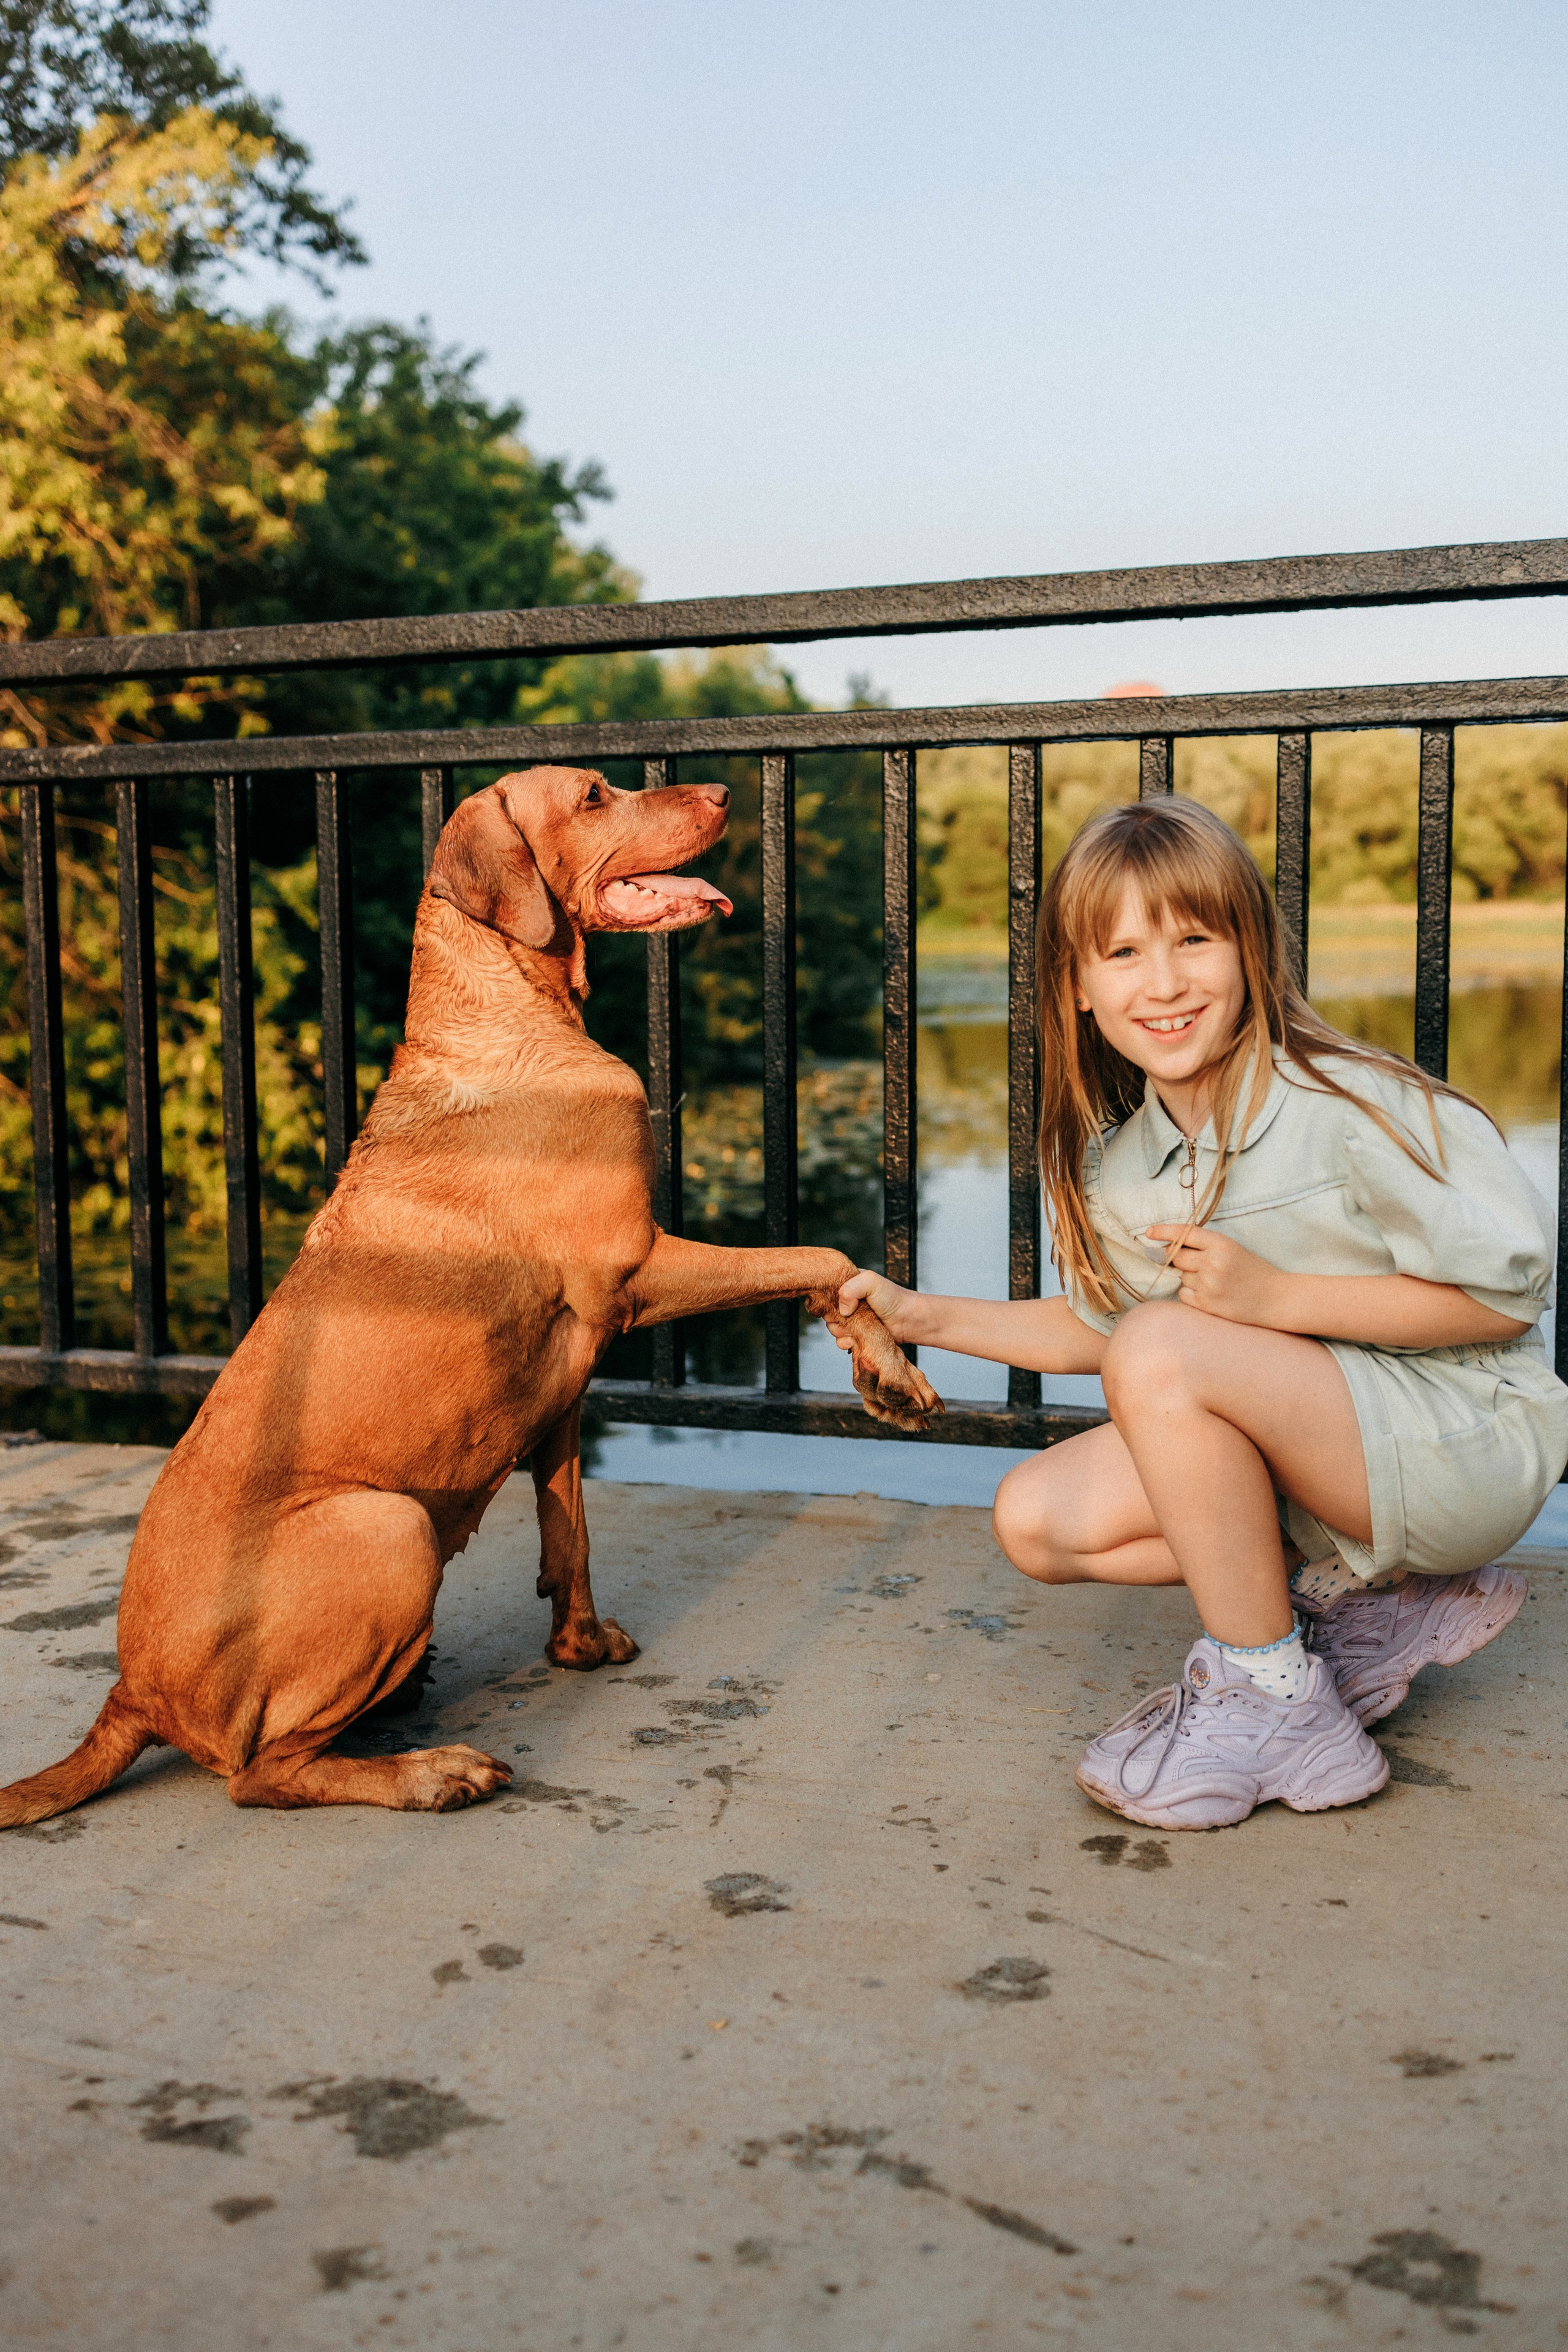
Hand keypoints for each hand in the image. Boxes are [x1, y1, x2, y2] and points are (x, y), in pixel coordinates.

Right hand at [834, 1267, 920, 1346]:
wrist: (909, 1320)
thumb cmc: (893, 1298)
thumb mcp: (871, 1281)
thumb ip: (850, 1288)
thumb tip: (842, 1310)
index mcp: (849, 1284)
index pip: (827, 1292)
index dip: (828, 1301)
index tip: (837, 1306)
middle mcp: (849, 1301)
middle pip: (828, 1312)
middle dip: (834, 1319)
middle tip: (848, 1319)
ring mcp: (853, 1319)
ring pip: (833, 1328)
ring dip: (840, 1332)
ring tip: (853, 1332)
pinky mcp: (857, 1334)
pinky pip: (842, 1341)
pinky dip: (845, 1343)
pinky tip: (853, 1342)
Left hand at [1144, 1224, 1285, 1326]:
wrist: (1275, 1298)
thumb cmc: (1253, 1271)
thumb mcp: (1232, 1249)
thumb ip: (1204, 1246)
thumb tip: (1167, 1248)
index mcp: (1221, 1244)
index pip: (1184, 1233)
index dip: (1164, 1231)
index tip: (1148, 1232)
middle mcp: (1213, 1263)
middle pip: (1176, 1257)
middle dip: (1180, 1259)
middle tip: (1200, 1264)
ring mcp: (1209, 1284)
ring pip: (1181, 1277)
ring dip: (1191, 1278)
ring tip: (1215, 1282)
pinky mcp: (1207, 1304)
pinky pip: (1184, 1294)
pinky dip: (1191, 1294)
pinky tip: (1211, 1294)